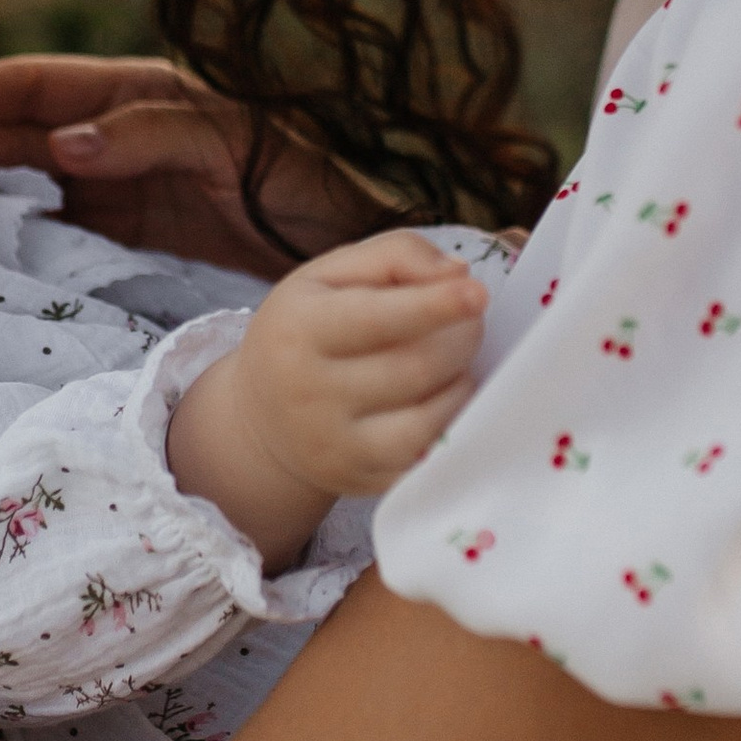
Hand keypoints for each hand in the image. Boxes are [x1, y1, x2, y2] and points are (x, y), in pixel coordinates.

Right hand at [0, 53, 390, 276]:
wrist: (344, 255)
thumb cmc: (301, 184)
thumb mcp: (233, 144)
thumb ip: (150, 135)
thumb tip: (60, 145)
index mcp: (135, 96)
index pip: (34, 89)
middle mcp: (112, 136)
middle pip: (11, 135)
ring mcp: (112, 187)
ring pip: (17, 182)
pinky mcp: (120, 237)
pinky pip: (46, 230)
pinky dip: (1, 236)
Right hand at [166, 229, 489, 566]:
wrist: (261, 417)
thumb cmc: (307, 329)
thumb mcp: (329, 276)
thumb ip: (394, 256)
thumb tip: (458, 274)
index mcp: (298, 330)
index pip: (376, 318)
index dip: (434, 305)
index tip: (479, 292)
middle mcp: (308, 395)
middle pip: (415, 367)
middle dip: (462, 337)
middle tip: (472, 320)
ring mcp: (334, 448)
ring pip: (429, 419)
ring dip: (462, 381)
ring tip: (457, 358)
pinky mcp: (361, 483)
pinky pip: (428, 457)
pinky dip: (453, 423)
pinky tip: (446, 399)